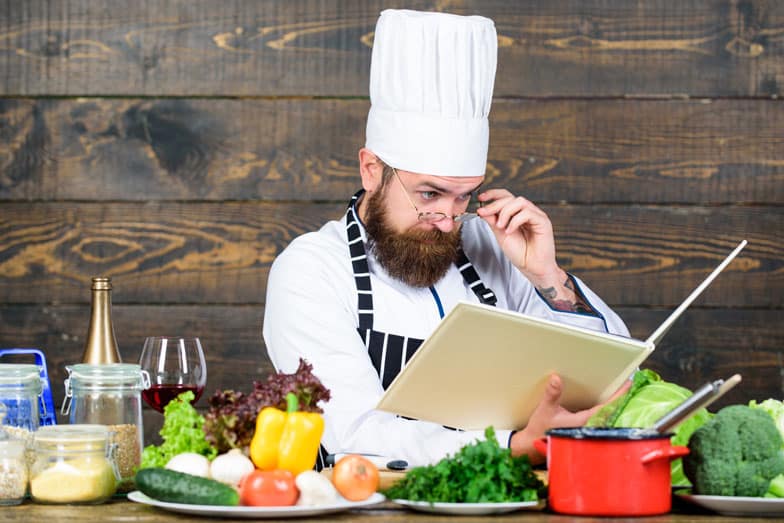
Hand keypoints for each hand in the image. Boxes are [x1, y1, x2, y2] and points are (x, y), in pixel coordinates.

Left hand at [476, 189, 560, 285]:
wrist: (532, 268)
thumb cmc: (520, 254)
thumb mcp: (500, 235)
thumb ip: (493, 222)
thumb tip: (482, 210)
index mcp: (517, 214)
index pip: (506, 197)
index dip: (493, 194)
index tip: (481, 197)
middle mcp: (527, 212)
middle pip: (511, 198)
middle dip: (495, 205)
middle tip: (485, 212)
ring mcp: (536, 216)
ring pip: (519, 202)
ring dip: (505, 212)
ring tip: (500, 226)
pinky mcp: (543, 221)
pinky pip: (527, 213)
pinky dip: (515, 221)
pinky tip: (509, 231)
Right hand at [509, 374, 630, 463]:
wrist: (533, 444)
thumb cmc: (540, 428)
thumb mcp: (545, 409)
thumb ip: (552, 394)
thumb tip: (557, 378)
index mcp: (581, 421)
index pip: (605, 407)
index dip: (617, 396)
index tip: (627, 385)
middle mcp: (587, 426)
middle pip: (609, 411)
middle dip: (619, 397)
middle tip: (628, 383)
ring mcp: (585, 429)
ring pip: (604, 415)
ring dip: (612, 403)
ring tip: (620, 390)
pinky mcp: (581, 429)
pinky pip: (597, 417)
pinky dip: (603, 408)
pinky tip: (604, 402)